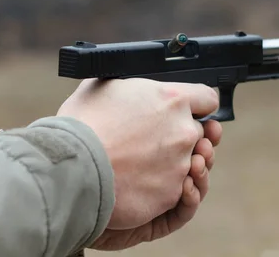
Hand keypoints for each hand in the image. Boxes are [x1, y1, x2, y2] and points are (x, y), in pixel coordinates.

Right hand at [57, 78, 218, 229]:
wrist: (70, 170)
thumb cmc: (82, 126)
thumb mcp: (104, 87)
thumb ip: (131, 84)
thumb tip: (132, 84)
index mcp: (172, 99)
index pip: (208, 98)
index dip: (197, 105)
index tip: (188, 111)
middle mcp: (183, 131)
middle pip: (196, 132)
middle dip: (177, 135)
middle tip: (149, 140)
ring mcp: (180, 165)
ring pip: (185, 162)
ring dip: (168, 162)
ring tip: (138, 163)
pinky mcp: (171, 193)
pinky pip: (173, 188)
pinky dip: (158, 186)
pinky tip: (134, 181)